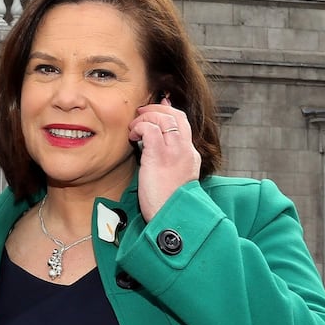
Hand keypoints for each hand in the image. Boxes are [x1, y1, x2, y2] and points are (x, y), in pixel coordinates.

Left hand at [128, 95, 200, 220]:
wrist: (172, 217)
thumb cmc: (167, 203)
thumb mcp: (174, 178)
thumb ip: (168, 161)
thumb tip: (152, 148)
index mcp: (191, 155)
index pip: (183, 123)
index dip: (169, 111)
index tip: (158, 106)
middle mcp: (185, 150)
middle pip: (176, 115)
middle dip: (156, 109)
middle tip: (141, 112)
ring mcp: (174, 152)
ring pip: (163, 118)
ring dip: (145, 117)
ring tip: (134, 128)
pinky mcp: (159, 156)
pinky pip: (150, 129)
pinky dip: (139, 127)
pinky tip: (133, 137)